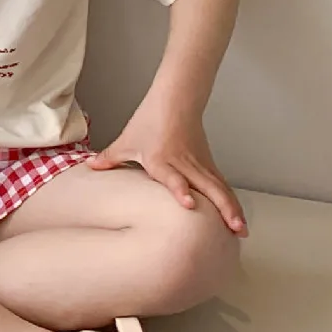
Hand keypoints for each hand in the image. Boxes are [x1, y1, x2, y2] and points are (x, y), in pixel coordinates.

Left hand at [89, 104, 248, 235]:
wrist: (174, 102)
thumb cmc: (149, 121)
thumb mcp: (127, 140)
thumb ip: (111, 158)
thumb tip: (90, 167)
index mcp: (160, 159)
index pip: (172, 176)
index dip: (180, 189)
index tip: (188, 204)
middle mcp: (183, 164)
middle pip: (206, 186)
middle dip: (221, 208)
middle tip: (233, 228)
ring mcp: (199, 165)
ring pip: (219, 188)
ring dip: (232, 208)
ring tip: (241, 230)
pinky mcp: (209, 165)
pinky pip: (222, 185)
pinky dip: (232, 201)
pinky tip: (239, 218)